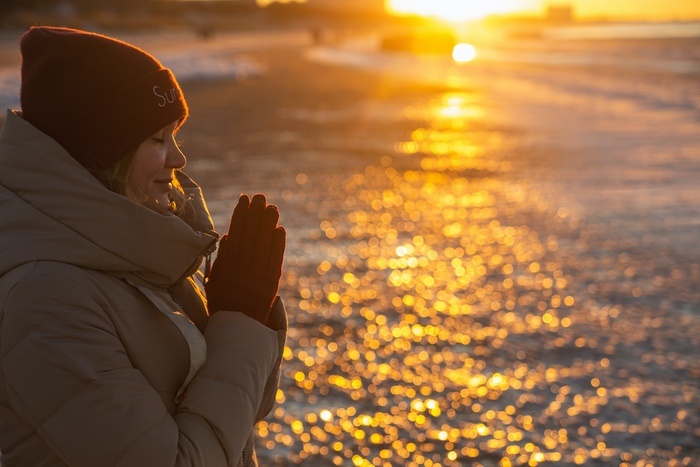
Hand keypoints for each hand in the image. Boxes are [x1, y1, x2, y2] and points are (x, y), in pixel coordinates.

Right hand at [205, 194, 285, 323]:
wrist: (238, 327)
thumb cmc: (223, 303)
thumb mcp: (215, 280)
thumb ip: (223, 258)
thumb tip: (229, 236)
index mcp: (228, 264)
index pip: (236, 233)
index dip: (241, 215)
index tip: (244, 200)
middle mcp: (243, 267)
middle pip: (251, 235)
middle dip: (256, 214)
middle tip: (260, 197)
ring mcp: (259, 274)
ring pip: (265, 244)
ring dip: (269, 225)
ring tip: (272, 208)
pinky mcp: (272, 282)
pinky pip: (276, 259)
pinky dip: (278, 244)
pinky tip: (280, 229)